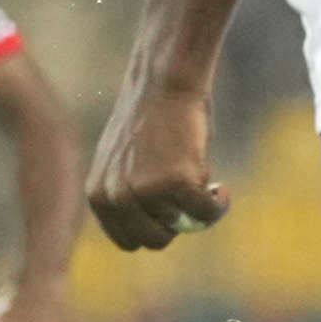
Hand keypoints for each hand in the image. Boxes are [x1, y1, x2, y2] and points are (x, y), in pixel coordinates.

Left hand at [84, 78, 230, 253]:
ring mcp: (145, 191)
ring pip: (183, 224)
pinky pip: (206, 211)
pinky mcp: (175, 182)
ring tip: (207, 184)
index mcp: (98, 194)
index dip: (154, 231)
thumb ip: (133, 195)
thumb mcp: (126, 161)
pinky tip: (222, 189)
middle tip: (192, 203)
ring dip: (199, 210)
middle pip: (154, 239)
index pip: (126, 240)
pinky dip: (219, 204)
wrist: (165, 81)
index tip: (172, 216)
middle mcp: (116, 197)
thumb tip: (165, 226)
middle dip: (178, 226)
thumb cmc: (151, 116)